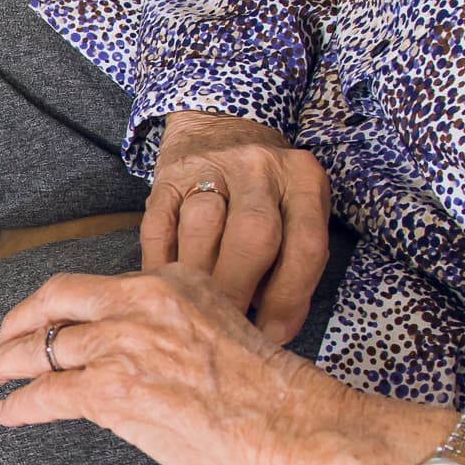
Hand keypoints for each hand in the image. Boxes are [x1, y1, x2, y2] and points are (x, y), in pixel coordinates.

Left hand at [0, 264, 452, 464]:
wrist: (300, 430)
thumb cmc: (277, 401)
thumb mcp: (225, 335)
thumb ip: (177, 335)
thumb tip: (140, 364)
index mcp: (175, 282)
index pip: (101, 285)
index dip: (66, 304)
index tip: (50, 317)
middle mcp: (145, 301)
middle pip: (58, 301)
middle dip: (20, 320)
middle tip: (1, 340)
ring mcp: (126, 344)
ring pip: (43, 346)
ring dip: (7, 363)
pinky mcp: (114, 391)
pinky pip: (46, 394)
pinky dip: (19, 404)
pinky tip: (6, 412)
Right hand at [141, 111, 330, 344]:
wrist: (221, 128)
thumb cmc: (266, 191)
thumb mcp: (295, 212)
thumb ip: (292, 265)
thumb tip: (271, 333)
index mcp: (302, 179)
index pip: (305, 246)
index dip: (289, 299)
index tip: (272, 336)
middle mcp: (259, 168)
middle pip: (253, 237)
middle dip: (241, 293)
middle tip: (229, 329)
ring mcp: (209, 168)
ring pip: (202, 230)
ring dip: (199, 282)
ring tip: (198, 313)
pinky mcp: (166, 180)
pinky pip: (159, 230)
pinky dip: (162, 267)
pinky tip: (170, 289)